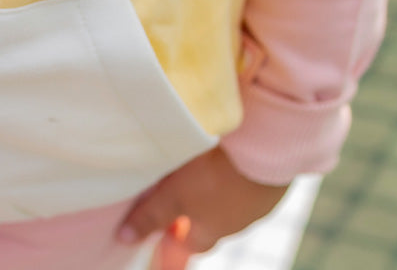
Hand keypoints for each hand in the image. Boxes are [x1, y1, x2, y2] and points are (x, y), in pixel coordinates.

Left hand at [118, 148, 288, 268]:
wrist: (266, 150)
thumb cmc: (215, 176)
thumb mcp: (175, 195)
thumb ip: (152, 215)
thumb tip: (125, 238)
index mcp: (210, 231)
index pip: (188, 245)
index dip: (174, 237)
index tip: (164, 229)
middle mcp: (235, 224)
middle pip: (210, 224)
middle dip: (195, 213)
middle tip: (178, 195)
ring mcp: (256, 204)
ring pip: (230, 203)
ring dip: (216, 191)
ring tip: (202, 168)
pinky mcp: (270, 182)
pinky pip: (249, 183)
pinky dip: (237, 174)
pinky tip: (230, 156)